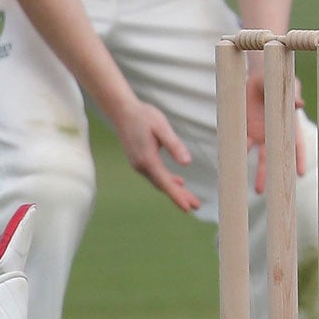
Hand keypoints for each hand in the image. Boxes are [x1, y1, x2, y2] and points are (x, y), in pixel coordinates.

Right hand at [111, 98, 199, 212]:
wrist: (122, 111)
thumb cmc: (143, 116)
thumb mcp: (162, 127)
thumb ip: (174, 145)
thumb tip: (187, 163)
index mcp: (148, 159)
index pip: (165, 182)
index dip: (177, 196)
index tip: (188, 208)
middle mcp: (141, 166)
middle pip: (163, 186)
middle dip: (179, 197)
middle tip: (196, 206)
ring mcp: (138, 164)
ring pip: (159, 182)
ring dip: (174, 190)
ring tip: (190, 198)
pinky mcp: (139, 160)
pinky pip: (155, 176)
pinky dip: (167, 181)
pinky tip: (178, 181)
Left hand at [246, 70, 309, 195]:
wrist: (256, 75)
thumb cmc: (276, 78)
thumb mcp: (286, 84)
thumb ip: (292, 94)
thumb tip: (300, 104)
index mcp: (289, 125)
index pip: (297, 146)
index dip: (299, 159)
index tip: (300, 174)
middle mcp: (275, 134)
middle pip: (275, 159)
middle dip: (273, 175)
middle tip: (270, 191)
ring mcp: (259, 133)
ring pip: (260, 157)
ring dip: (259, 173)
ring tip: (258, 191)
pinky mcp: (245, 128)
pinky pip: (240, 142)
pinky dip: (237, 152)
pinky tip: (232, 163)